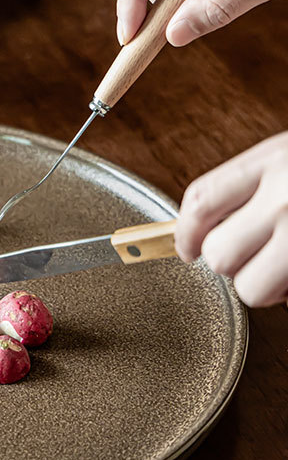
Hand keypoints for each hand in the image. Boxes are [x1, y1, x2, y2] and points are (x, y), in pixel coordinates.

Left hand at [176, 133, 287, 306]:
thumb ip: (253, 183)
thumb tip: (207, 224)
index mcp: (273, 161)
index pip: (200, 200)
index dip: (184, 233)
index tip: (183, 248)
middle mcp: (284, 198)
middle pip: (217, 253)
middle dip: (228, 260)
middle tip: (250, 253)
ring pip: (249, 287)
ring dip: (262, 284)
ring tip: (282, 265)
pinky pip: (286, 297)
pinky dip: (287, 291)